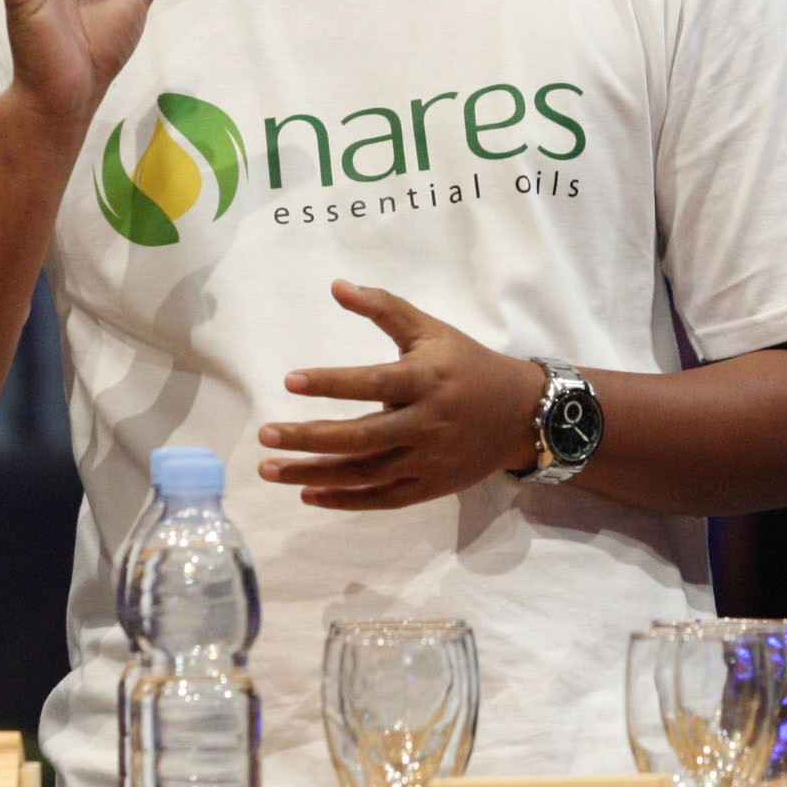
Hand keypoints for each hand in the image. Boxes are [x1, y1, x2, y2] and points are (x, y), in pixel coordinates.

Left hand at [258, 281, 546, 509]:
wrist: (521, 414)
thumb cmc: (467, 365)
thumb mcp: (431, 330)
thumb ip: (384, 308)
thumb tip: (336, 286)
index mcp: (426, 380)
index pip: (373, 382)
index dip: (332, 382)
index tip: (291, 380)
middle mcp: (426, 423)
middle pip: (361, 437)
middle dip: (309, 438)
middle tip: (265, 435)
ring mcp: (428, 460)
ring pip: (364, 473)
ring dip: (314, 473)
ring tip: (272, 469)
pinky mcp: (430, 486)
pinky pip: (382, 499)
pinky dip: (344, 499)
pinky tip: (308, 493)